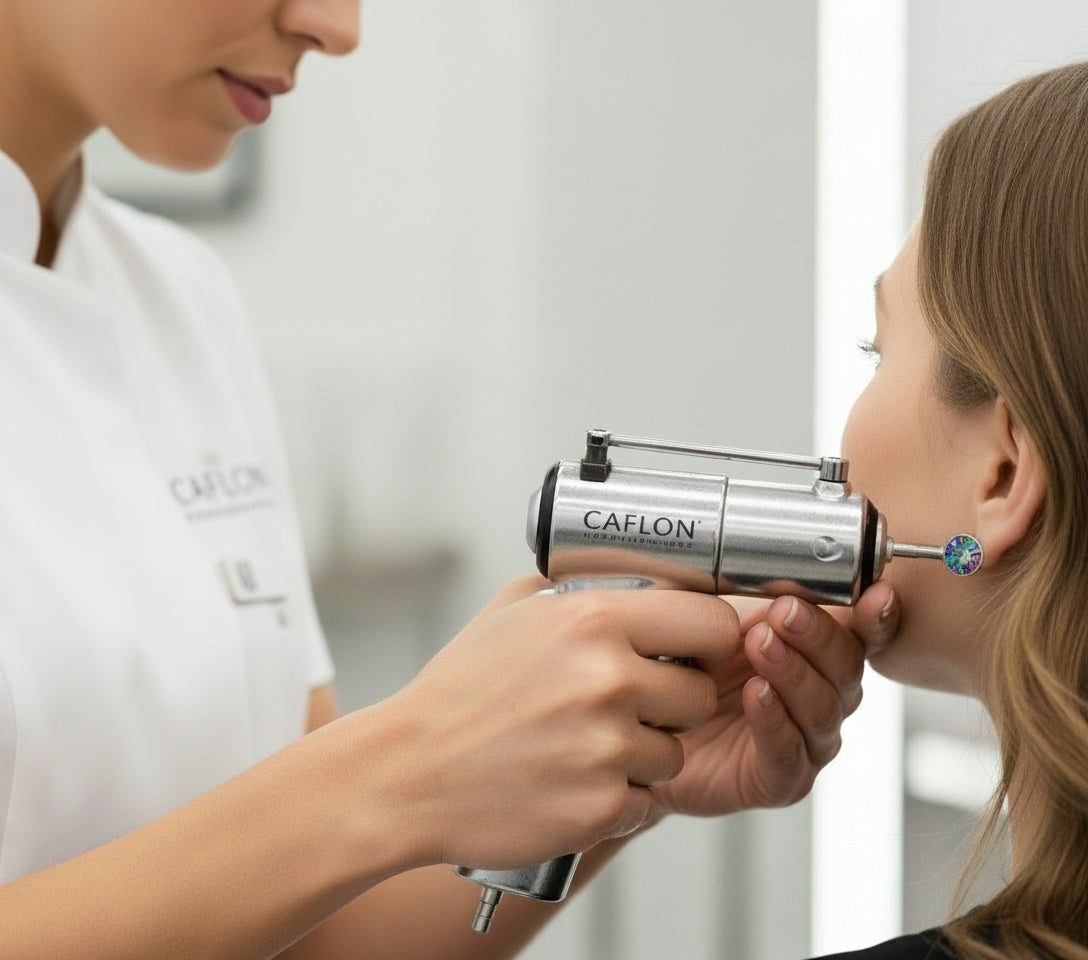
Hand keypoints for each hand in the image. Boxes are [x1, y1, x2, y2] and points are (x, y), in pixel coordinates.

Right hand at [376, 577, 732, 869]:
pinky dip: (617, 797)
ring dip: (641, 754)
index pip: (712, 622)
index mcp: (593, 619)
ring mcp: (607, 746)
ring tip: (581, 746)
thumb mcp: (512, 610)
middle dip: (672, 704)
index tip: (695, 652)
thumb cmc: (459, 693)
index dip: (709, 641)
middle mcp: (608, 679)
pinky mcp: (601, 806)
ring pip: (675, 753)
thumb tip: (638, 581)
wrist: (409, 772)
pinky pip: (647, 801)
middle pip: (700, 695)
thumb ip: (580, 588)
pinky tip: (570, 780)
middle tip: (623, 707)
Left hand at [650, 581, 898, 817]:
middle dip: (818, 636)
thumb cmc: (689, 671)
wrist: (646, 734)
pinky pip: (788, 751)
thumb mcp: (716, 620)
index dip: (876, 617)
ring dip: (793, 672)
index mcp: (818, 655)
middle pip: (847, 668)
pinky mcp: (780, 780)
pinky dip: (774, 719)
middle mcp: (824, 698)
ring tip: (760, 645)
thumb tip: (772, 559)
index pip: (862, 635)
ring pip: (822, 709)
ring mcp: (807, 743)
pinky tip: (755, 694)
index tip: (875, 594)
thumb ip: (750, 594)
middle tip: (785, 611)